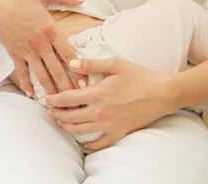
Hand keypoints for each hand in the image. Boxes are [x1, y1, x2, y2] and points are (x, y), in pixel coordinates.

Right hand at [0, 0, 86, 95]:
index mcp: (50, 29)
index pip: (68, 53)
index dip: (78, 69)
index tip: (85, 82)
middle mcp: (40, 43)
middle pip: (57, 69)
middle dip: (67, 85)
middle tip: (77, 99)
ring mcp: (26, 50)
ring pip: (41, 74)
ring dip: (50, 89)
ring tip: (58, 102)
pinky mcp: (13, 53)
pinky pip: (22, 72)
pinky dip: (26, 84)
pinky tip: (31, 94)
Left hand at [45, 56, 177, 150]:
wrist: (161, 93)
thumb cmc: (139, 76)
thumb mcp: (115, 64)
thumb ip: (91, 64)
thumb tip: (72, 63)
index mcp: (97, 93)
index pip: (68, 99)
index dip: (54, 99)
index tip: (46, 99)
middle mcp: (100, 112)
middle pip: (70, 117)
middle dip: (57, 114)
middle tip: (50, 110)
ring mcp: (109, 125)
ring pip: (80, 131)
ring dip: (67, 127)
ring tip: (61, 122)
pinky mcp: (119, 133)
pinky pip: (99, 144)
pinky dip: (88, 144)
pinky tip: (83, 142)